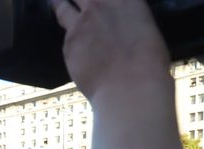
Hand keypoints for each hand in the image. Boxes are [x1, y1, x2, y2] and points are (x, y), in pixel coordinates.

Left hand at [51, 0, 170, 101]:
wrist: (129, 84)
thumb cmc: (148, 62)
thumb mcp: (145, 27)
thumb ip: (127, 18)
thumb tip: (119, 23)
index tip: (93, 1)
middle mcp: (99, 4)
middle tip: (74, 0)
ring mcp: (81, 23)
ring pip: (61, 5)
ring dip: (58, 3)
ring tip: (54, 2)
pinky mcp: (68, 43)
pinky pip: (64, 35)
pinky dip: (66, 37)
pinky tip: (67, 40)